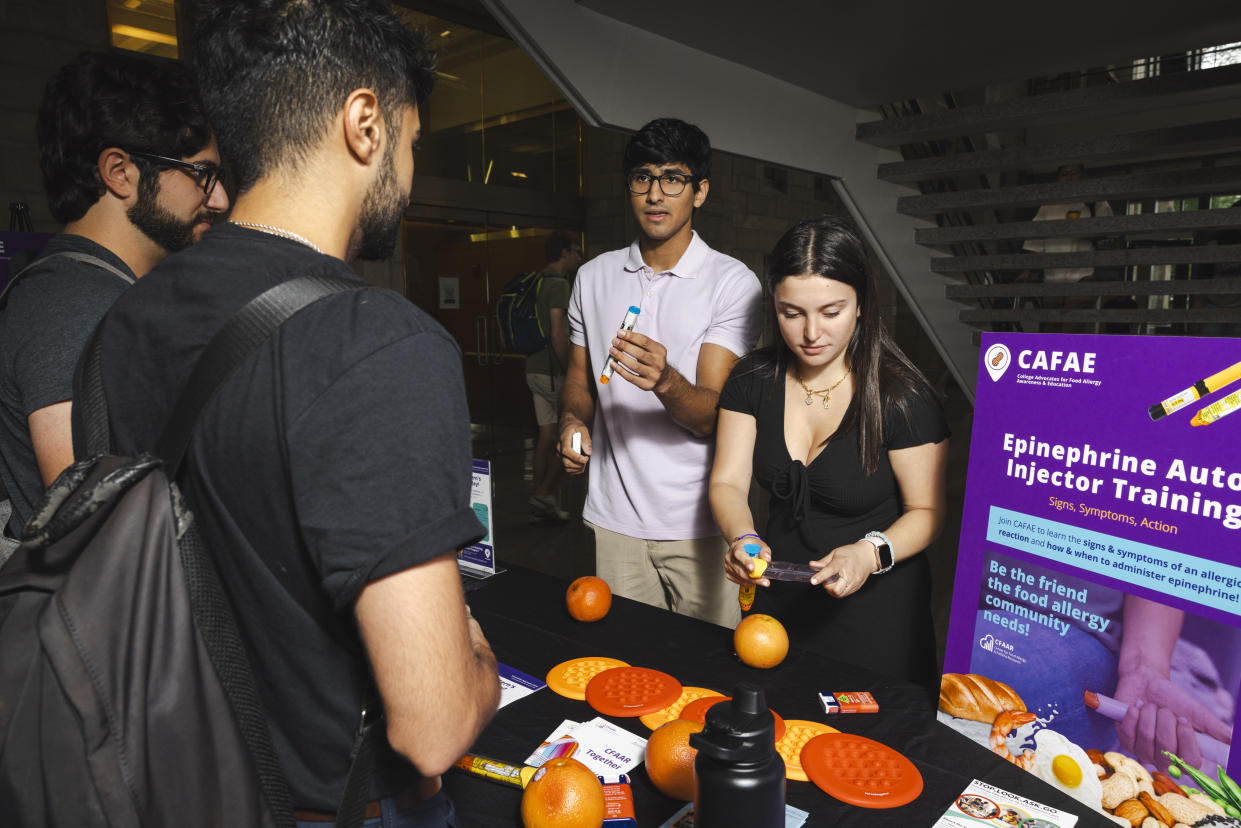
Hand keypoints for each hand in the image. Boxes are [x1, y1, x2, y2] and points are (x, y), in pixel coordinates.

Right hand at [558, 420, 590, 473]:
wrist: (566, 425)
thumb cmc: (574, 426)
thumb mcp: (582, 428)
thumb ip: (586, 439)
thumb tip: (589, 452)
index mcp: (563, 438)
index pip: (566, 451)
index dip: (576, 457)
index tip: (586, 459)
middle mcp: (558, 447)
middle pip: (565, 461)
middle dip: (578, 464)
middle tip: (586, 459)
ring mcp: (558, 453)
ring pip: (565, 466)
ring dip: (576, 468)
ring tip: (584, 463)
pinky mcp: (560, 457)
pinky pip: (565, 467)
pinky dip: (574, 470)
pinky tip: (581, 467)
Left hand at [608, 329, 672, 391]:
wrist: (663, 379)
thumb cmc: (653, 361)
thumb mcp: (652, 349)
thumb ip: (639, 342)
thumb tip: (621, 335)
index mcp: (660, 351)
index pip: (644, 341)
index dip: (631, 336)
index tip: (620, 332)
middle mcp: (658, 363)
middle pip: (639, 353)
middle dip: (624, 346)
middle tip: (614, 341)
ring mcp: (653, 375)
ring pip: (633, 365)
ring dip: (620, 357)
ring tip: (612, 351)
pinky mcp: (646, 385)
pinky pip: (630, 377)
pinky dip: (620, 370)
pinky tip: (613, 364)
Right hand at [724, 536, 771, 585]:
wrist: (741, 546)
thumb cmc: (750, 545)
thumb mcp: (760, 544)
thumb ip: (765, 551)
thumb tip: (767, 559)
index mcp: (737, 547)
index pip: (739, 555)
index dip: (746, 562)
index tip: (752, 569)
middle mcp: (730, 557)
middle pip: (740, 570)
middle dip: (754, 578)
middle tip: (765, 581)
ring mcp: (728, 565)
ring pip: (740, 577)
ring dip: (752, 581)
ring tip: (761, 579)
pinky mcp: (728, 572)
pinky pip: (738, 581)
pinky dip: (747, 582)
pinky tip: (752, 579)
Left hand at [808, 541, 876, 597]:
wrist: (867, 556)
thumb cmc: (851, 553)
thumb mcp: (835, 553)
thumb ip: (823, 561)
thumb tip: (812, 565)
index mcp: (841, 563)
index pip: (829, 571)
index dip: (820, 577)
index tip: (813, 581)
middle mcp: (849, 574)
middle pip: (836, 589)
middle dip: (828, 587)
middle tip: (827, 581)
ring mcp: (854, 582)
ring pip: (840, 594)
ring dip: (833, 590)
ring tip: (834, 582)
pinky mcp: (856, 587)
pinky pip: (845, 594)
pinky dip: (839, 590)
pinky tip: (839, 583)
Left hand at [1113, 663, 1232, 771]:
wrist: (1147, 681)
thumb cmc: (1174, 700)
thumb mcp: (1198, 714)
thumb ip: (1217, 730)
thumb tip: (1235, 742)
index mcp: (1184, 756)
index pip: (1190, 763)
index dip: (1186, 740)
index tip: (1184, 720)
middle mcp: (1163, 758)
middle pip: (1165, 747)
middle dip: (1166, 720)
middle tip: (1165, 710)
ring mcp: (1142, 751)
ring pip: (1146, 736)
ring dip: (1150, 714)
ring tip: (1151, 706)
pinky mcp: (1124, 739)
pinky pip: (1128, 731)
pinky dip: (1134, 713)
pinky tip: (1136, 707)